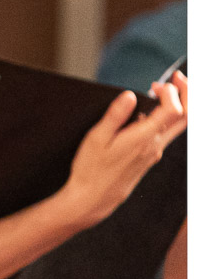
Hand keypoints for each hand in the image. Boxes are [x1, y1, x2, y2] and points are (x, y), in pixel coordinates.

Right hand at [57, 72, 186, 227]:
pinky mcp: (150, 157)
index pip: (173, 109)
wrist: (93, 199)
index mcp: (143, 138)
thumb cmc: (91, 171)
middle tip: (177, 79)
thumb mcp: (96, 139)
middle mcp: (155, 145)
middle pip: (187, 117)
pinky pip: (167, 133)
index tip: (156, 86)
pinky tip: (149, 114)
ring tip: (165, 91)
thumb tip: (130, 96)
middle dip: (187, 93)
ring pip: (180, 125)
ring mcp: (155, 152)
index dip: (171, 92)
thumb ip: (115, 116)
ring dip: (179, 105)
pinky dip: (167, 117)